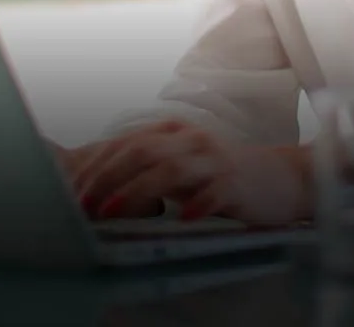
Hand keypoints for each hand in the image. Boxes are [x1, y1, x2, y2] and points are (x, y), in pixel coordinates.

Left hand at [71, 120, 311, 227]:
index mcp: (173, 134)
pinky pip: (214, 192)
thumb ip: (147, 173)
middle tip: (83, 205)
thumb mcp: (180, 169)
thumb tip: (101, 193)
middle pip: (141, 152)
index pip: (125, 145)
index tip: (73, 193)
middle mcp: (190, 140)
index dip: (96, 168)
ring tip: (112, 212)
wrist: (279, 178)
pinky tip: (181, 219)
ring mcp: (214, 160)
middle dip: (107, 179)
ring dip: (136, 192)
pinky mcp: (236, 182)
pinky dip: (196, 204)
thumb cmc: (220, 178)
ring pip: (170, 170)